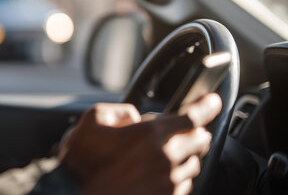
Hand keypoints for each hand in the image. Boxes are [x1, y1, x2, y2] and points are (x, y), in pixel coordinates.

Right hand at [59, 93, 221, 194]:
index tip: (213, 102)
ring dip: (185, 155)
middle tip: (184, 128)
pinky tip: (159, 173)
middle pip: (200, 140)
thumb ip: (121, 111)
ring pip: (193, 164)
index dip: (207, 106)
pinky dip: (177, 176)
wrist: (74, 194)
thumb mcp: (94, 119)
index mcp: (150, 135)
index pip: (193, 117)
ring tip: (165, 154)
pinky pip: (184, 185)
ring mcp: (167, 182)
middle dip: (195, 131)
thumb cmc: (82, 160)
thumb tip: (135, 117)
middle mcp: (165, 159)